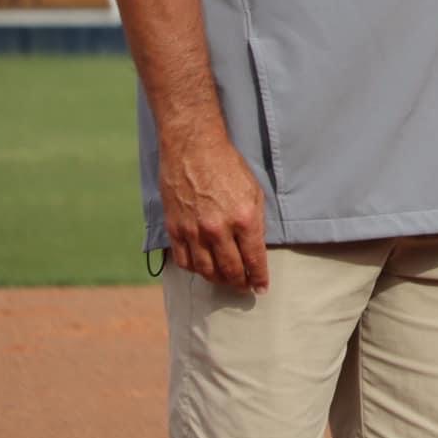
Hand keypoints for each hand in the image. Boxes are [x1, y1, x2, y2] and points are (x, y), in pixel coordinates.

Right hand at [159, 132, 268, 290]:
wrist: (194, 150)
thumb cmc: (229, 167)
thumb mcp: (255, 192)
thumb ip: (255, 222)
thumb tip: (256, 248)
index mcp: (244, 219)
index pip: (254, 260)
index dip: (259, 278)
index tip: (262, 288)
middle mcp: (218, 230)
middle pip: (230, 271)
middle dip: (240, 283)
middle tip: (245, 287)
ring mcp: (194, 231)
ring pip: (206, 271)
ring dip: (218, 280)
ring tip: (226, 280)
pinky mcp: (175, 229)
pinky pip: (184, 261)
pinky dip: (195, 269)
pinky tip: (203, 268)